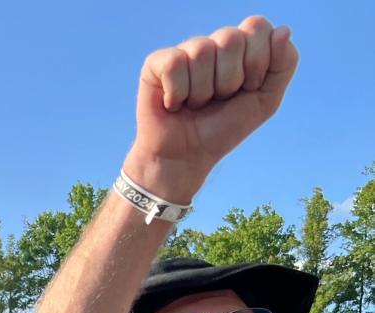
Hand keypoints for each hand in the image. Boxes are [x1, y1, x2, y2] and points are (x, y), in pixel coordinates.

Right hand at [124, 17, 298, 202]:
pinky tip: (174, 104)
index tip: (246, 89)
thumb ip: (284, 64)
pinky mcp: (155, 65)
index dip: (256, 63)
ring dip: (202, 90)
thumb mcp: (265, 100)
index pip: (257, 27)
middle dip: (229, 79)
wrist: (186, 158)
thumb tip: (283, 30)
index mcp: (241, 46)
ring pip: (201, 51)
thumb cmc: (223, 129)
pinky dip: (177, 93)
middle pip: (230, 38)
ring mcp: (184, 52)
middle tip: (218, 99)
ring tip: (195, 104)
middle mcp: (212, 44)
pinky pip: (174, 64)